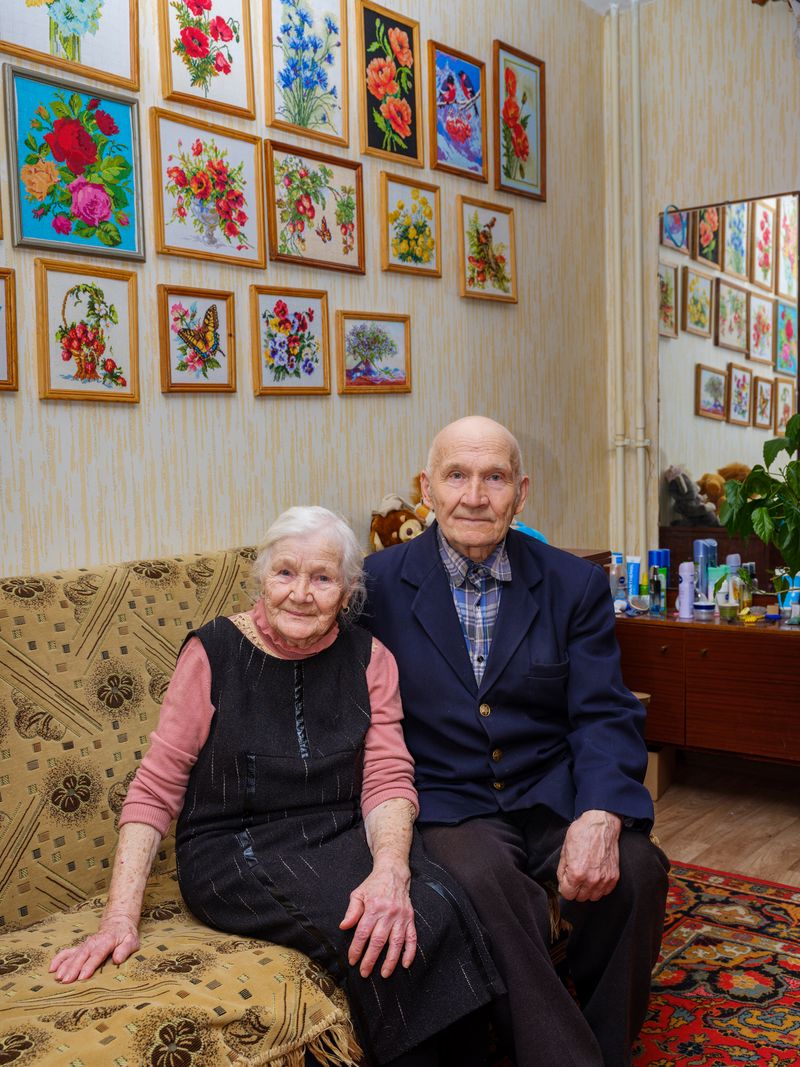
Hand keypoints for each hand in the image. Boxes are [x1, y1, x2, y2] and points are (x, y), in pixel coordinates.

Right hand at [49, 914, 139, 982]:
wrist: (118, 922)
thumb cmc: (125, 935)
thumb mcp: (131, 940)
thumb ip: (125, 949)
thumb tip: (117, 959)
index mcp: (107, 941)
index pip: (97, 954)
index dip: (90, 965)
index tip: (83, 976)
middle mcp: (94, 942)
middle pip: (82, 955)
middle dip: (73, 968)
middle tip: (66, 981)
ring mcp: (85, 944)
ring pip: (74, 954)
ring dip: (65, 965)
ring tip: (58, 977)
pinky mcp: (80, 947)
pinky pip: (68, 952)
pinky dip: (59, 959)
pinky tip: (51, 968)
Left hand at [339, 857, 416, 978]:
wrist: (393, 873)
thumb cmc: (373, 885)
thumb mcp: (358, 893)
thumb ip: (352, 911)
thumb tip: (344, 927)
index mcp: (373, 907)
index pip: (363, 933)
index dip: (357, 948)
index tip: (352, 960)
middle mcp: (388, 913)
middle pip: (378, 941)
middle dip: (371, 959)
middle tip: (364, 973)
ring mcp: (401, 917)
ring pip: (396, 942)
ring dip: (391, 960)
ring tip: (384, 973)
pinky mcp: (410, 918)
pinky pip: (412, 937)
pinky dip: (410, 951)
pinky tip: (405, 964)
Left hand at [557, 810, 621, 902]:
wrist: (601, 824)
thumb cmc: (582, 833)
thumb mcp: (565, 850)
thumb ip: (562, 871)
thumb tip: (562, 884)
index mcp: (576, 874)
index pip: (568, 895)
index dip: (565, 888)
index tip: (566, 882)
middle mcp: (591, 879)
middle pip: (580, 898)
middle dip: (576, 889)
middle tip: (576, 877)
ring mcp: (604, 879)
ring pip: (593, 897)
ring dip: (588, 890)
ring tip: (586, 877)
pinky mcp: (614, 877)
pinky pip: (605, 892)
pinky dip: (600, 887)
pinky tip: (596, 876)